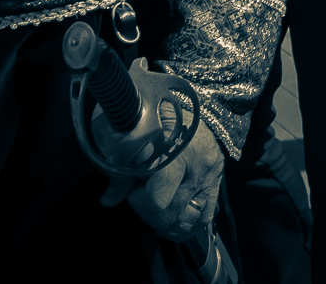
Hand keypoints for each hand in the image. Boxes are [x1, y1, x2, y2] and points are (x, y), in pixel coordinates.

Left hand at [101, 117, 224, 243]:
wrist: (185, 101)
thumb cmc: (153, 119)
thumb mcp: (133, 139)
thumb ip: (121, 173)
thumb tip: (108, 201)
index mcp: (176, 151)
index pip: (157, 200)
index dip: (139, 202)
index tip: (133, 190)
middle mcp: (198, 164)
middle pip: (172, 213)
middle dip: (151, 213)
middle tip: (143, 199)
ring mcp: (210, 172)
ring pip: (191, 219)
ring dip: (170, 223)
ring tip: (157, 216)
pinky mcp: (217, 178)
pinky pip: (207, 214)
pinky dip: (190, 222)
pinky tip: (175, 220)